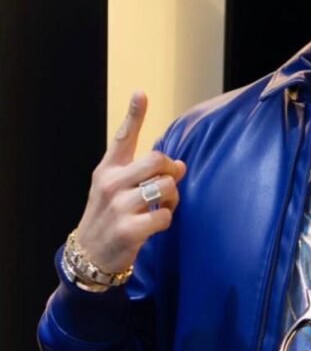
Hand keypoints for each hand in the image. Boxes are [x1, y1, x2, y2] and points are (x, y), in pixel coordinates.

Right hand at [74, 91, 185, 273]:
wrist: (89, 256)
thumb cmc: (109, 218)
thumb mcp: (114, 190)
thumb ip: (142, 174)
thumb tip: (180, 165)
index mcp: (107, 169)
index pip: (123, 137)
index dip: (134, 114)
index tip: (141, 93)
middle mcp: (111, 183)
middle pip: (158, 160)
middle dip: (172, 171)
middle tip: (169, 184)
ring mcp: (119, 206)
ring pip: (166, 186)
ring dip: (172, 198)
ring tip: (161, 207)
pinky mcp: (129, 229)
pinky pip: (165, 215)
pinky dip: (166, 220)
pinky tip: (155, 225)